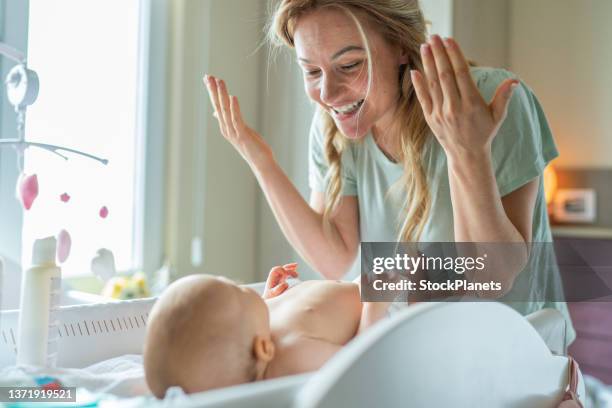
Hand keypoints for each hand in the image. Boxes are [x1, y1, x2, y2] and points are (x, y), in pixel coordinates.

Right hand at [203, 75, 273, 169]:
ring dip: (222, 94)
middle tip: (208, 76)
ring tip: (219, 81)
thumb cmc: (252, 147)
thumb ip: (228, 120)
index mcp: (225, 126)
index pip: (216, 106)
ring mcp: (233, 132)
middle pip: (218, 106)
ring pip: (225, 110)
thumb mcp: (238, 131)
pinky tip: (233, 97)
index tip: (207, 78)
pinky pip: (237, 119)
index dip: (212, 92)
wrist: (261, 162)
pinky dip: (234, 107)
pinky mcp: (242, 134)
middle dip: (213, 90)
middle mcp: (226, 128)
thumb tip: (216, 113)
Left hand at [263, 263, 298, 298]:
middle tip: (296, 275)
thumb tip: (286, 283)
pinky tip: (296, 268)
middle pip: (281, 269)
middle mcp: (275, 277)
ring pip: (285, 270)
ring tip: (297, 267)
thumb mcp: (273, 294)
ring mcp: (278, 279)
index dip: (281, 270)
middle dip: (289, 270)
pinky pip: (286, 273)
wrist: (269, 302)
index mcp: (271, 279)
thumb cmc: (270, 299)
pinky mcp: (282, 281)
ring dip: (290, 268)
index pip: (275, 270)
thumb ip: (278, 289)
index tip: (286, 274)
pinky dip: (291, 270)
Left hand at [410, 35, 518, 160]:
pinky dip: (419, 85)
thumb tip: (513, 81)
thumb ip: (503, 97)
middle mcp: (454, 107)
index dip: (454, 55)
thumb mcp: (497, 116)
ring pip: (432, 84)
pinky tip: (415, 70)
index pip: (461, 74)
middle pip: (444, 75)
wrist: (467, 155)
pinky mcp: (430, 119)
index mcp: (472, 104)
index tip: (449, 40)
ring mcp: (441, 113)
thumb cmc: (484, 133)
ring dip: (428, 64)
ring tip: (424, 46)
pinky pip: (423, 99)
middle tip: (434, 37)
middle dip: (439, 54)